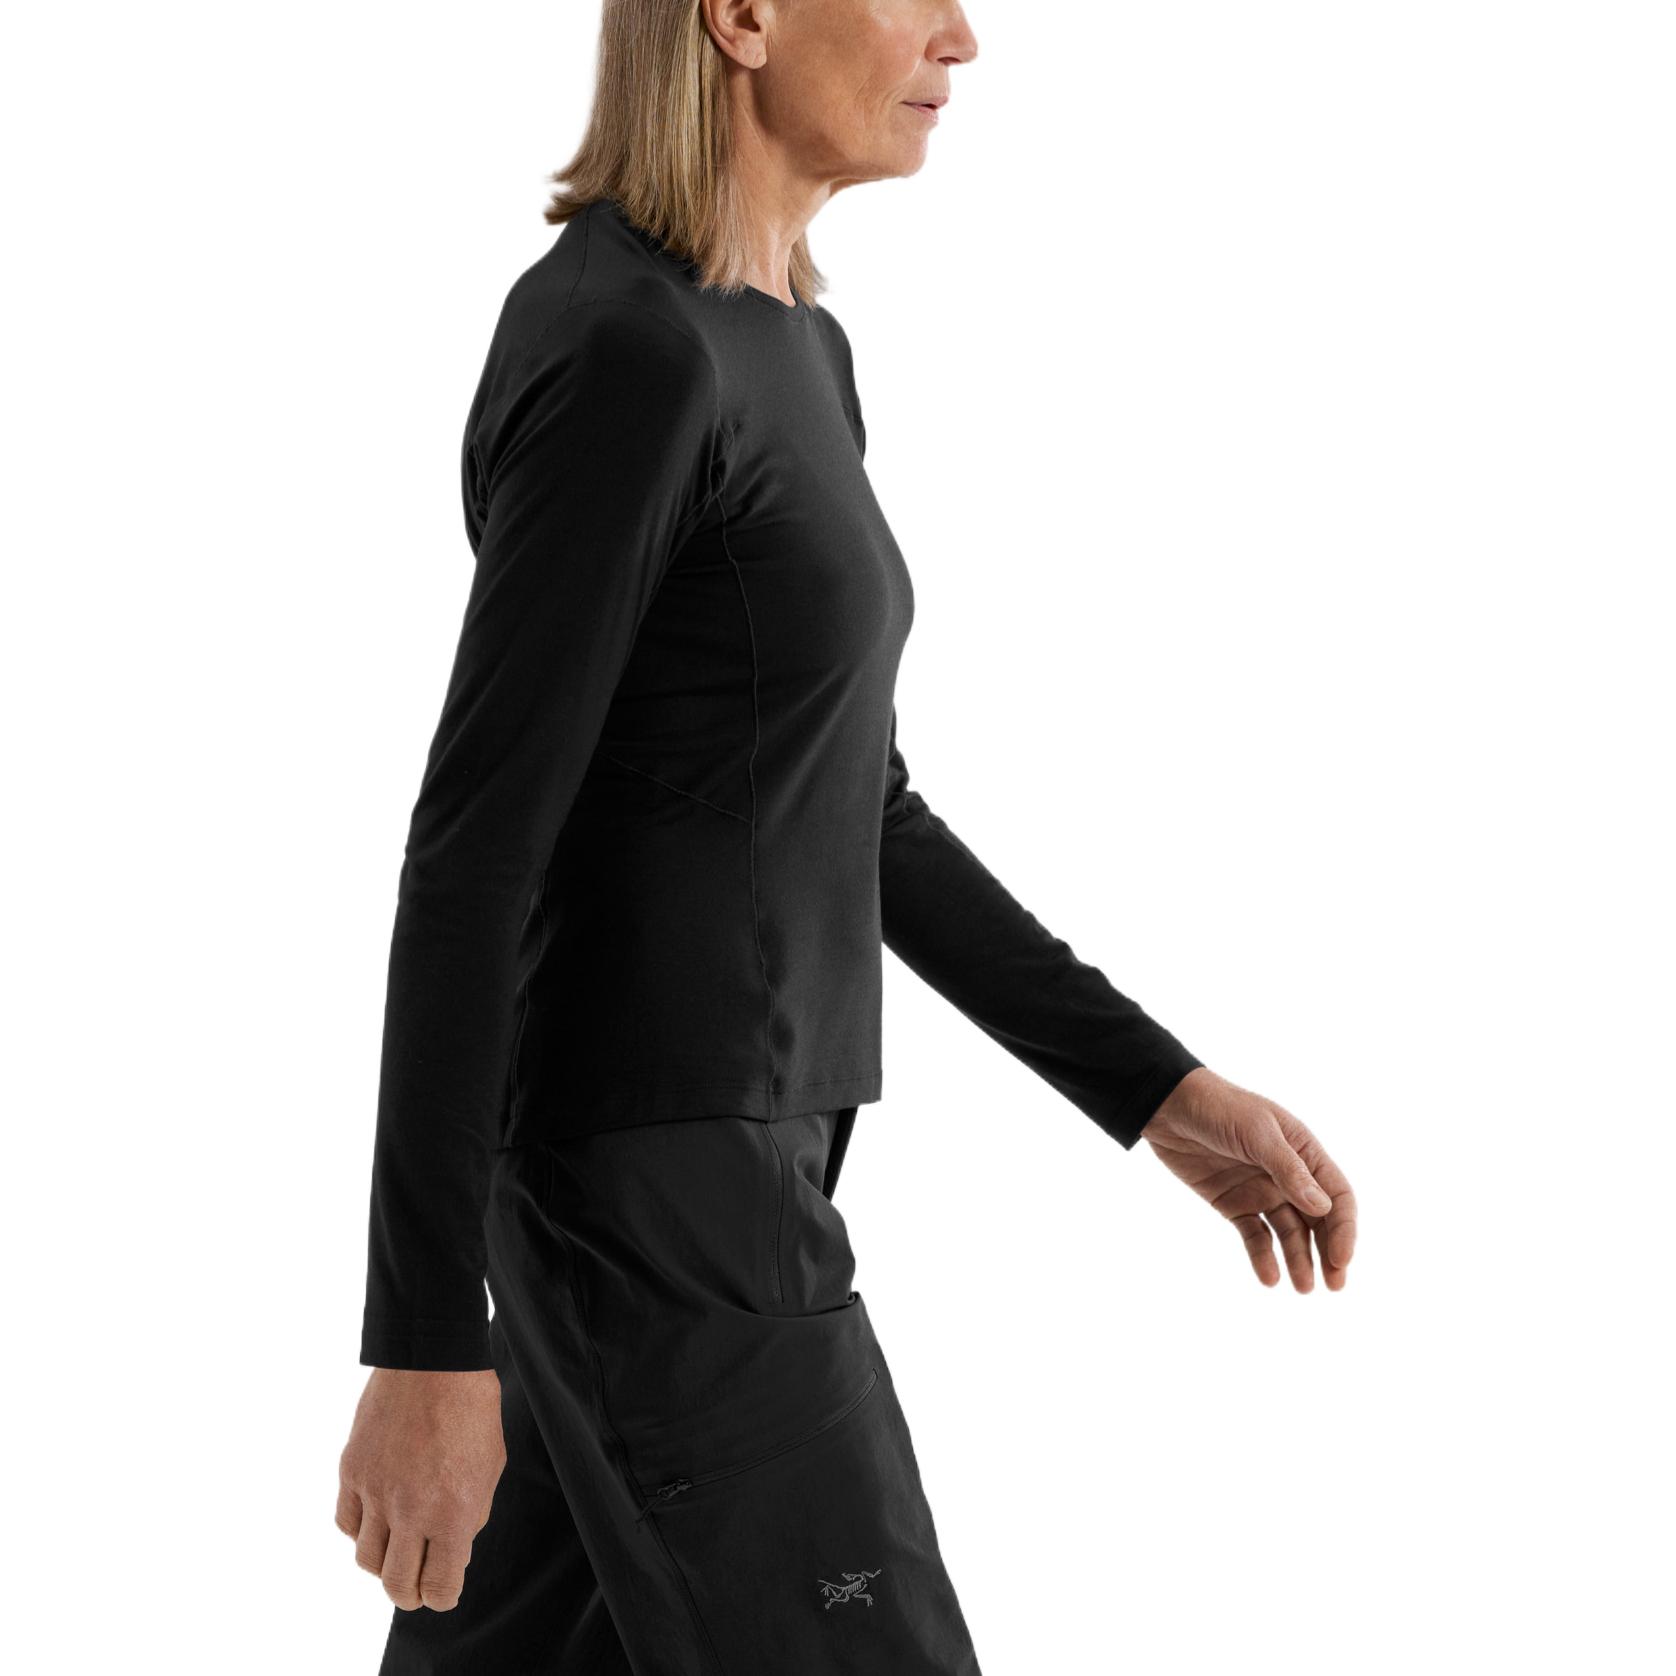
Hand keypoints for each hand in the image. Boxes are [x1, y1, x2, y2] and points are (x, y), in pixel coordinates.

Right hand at [336, 1368, 505, 1611]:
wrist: (434, 1361)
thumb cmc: (472, 1409)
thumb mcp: (489, 1467)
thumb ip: (471, 1515)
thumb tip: (452, 1549)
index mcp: (452, 1513)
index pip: (439, 1586)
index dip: (443, 1596)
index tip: (444, 1589)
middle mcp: (410, 1510)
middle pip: (397, 1585)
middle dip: (410, 1593)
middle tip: (417, 1585)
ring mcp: (376, 1492)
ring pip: (366, 1560)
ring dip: (383, 1563)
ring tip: (398, 1548)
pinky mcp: (352, 1471)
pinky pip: (347, 1522)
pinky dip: (360, 1530)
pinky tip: (377, 1518)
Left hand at [1141, 1067, 1356, 1291]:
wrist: (1168, 1105)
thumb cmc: (1219, 1107)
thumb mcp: (1257, 1133)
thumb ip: (1288, 1169)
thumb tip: (1323, 1207)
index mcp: (1304, 1152)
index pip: (1336, 1196)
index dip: (1343, 1228)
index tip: (1340, 1259)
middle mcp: (1287, 1175)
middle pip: (1318, 1220)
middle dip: (1328, 1253)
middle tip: (1334, 1286)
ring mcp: (1260, 1190)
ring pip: (1288, 1233)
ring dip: (1298, 1259)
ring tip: (1302, 1288)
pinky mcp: (1233, 1203)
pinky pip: (1254, 1235)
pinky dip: (1262, 1257)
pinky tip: (1268, 1278)